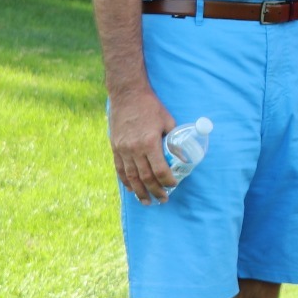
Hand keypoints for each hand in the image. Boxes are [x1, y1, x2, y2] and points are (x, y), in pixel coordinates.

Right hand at [109, 84, 177, 203]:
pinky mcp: (115, 148)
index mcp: (149, 143)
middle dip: (155, 191)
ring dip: (140, 192)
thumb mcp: (167, 120)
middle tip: (163, 199)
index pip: (159, 170)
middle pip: (145, 177)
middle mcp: (134, 149)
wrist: (127, 95)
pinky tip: (132, 189)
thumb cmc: (150, 106)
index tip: (173, 185)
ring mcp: (123, 150)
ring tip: (147, 201)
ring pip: (131, 177)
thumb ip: (173, 138)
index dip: (167, 181)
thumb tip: (182, 153)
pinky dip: (126, 181)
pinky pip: (119, 169)